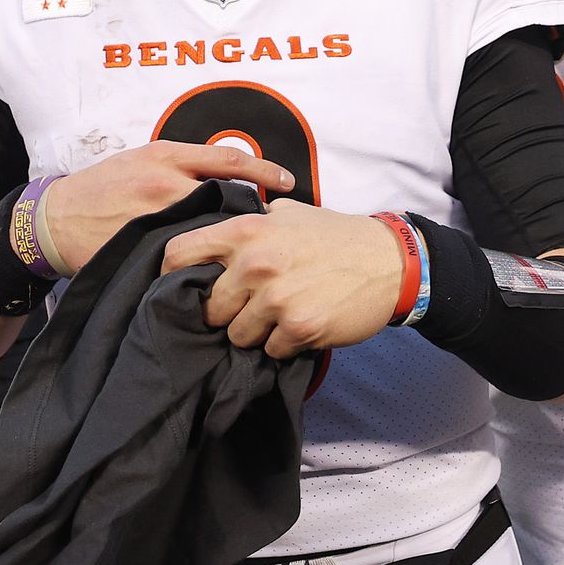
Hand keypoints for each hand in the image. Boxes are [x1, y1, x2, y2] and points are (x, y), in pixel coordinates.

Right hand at [43, 141, 293, 273]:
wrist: (55, 219)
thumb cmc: (103, 186)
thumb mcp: (142, 158)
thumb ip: (184, 163)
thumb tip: (233, 174)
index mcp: (166, 156)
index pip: (229, 160)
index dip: (265, 170)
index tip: (290, 183)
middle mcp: (164, 184)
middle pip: (227, 199)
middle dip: (251, 214)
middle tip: (273, 228)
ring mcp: (155, 219)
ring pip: (211, 231)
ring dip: (232, 242)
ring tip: (251, 252)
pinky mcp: (144, 248)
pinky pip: (186, 259)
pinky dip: (205, 264)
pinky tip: (219, 273)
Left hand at [161, 200, 400, 358]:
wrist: (389, 262)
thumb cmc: (335, 237)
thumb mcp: (288, 214)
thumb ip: (249, 222)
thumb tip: (211, 238)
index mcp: (247, 231)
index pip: (180, 254)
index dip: (174, 277)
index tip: (188, 289)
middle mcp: (256, 263)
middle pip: (210, 309)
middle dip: (228, 313)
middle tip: (253, 306)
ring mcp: (277, 298)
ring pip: (238, 335)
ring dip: (257, 332)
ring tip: (283, 314)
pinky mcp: (299, 327)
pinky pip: (270, 350)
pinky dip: (284, 344)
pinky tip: (303, 323)